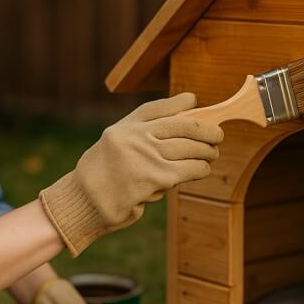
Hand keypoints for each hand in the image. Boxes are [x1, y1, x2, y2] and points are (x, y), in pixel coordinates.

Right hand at [39, 92, 222, 255]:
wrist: (86, 202)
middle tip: (217, 134)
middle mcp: (135, 137)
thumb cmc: (103, 176)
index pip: (157, 108)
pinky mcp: (155, 178)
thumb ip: (140, 135)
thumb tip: (179, 122)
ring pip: (190, 148)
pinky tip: (203, 169)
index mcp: (124, 127)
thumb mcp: (114, 146)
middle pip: (182, 125)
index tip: (194, 100)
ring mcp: (145, 157)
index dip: (179, 102)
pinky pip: (188, 170)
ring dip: (206, 151)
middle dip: (206, 129)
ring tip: (212, 154)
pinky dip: (200, 169)